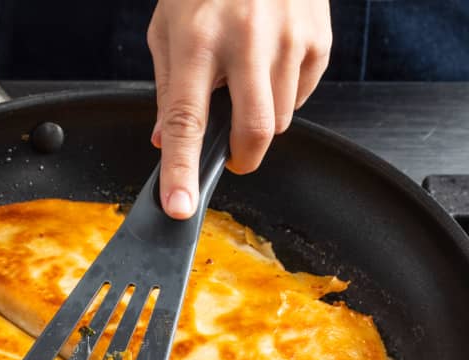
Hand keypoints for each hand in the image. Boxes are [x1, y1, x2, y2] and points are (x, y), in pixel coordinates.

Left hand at [147, 0, 331, 218]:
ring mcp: (287, 37)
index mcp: (195, 41)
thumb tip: (165, 143)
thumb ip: (167, 89)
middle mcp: (245, 39)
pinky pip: (304, 94)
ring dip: (262, 119)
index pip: (186, 122)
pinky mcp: (318, 36)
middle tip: (233, 156)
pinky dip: (286, 94)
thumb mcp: (167, 29)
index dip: (182, 170)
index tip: (181, 205)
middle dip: (243, 158)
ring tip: (247, 79)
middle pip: (254, 131)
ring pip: (282, 118)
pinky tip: (271, 63)